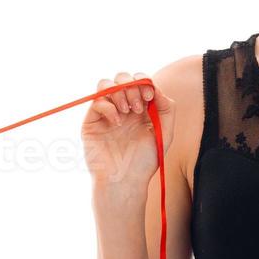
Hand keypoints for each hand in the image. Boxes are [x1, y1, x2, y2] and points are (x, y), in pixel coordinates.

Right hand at [82, 72, 175, 188]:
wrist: (125, 181)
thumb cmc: (145, 162)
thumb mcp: (165, 133)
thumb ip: (166, 108)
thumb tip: (155, 88)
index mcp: (140, 108)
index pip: (139, 81)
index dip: (145, 82)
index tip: (150, 97)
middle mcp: (122, 108)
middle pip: (122, 77)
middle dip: (132, 87)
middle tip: (138, 108)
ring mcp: (106, 114)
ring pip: (106, 84)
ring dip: (119, 92)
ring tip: (127, 112)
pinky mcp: (92, 122)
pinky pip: (96, 101)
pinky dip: (108, 106)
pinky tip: (117, 122)